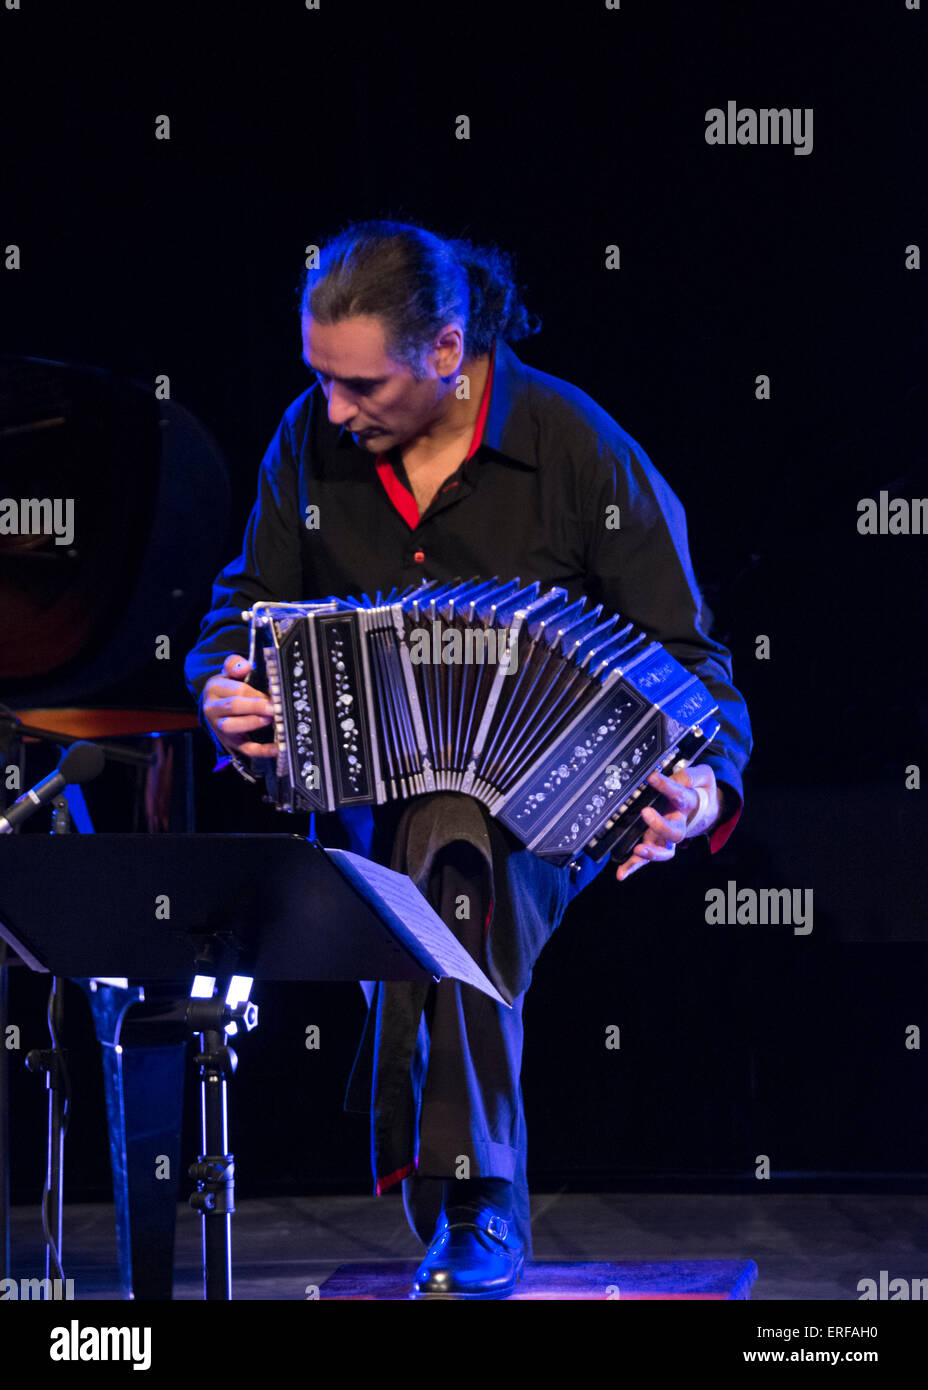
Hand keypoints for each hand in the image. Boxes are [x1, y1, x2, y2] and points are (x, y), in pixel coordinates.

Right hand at [202, 654, 278, 759]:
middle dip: (255, 707)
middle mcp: (213, 709)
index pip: (237, 690)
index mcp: (215, 689)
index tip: (272, 694)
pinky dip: (262, 750)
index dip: (255, 693)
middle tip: (272, 708)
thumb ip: (235, 665)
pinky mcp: (231, 743)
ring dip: (253, 723)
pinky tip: (276, 748)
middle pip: (233, 707)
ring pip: (233, 727)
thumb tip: (244, 666)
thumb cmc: (228, 688)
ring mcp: (221, 728)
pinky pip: (245, 748)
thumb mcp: (228, 672)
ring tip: (270, 719)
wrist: (215, 706)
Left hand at [614, 763, 718, 881]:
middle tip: (645, 813)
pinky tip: (620, 873)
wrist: (705, 810)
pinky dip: (633, 867)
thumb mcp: (703, 777)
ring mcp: (667, 837)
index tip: (651, 777)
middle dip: (660, 825)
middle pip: (674, 832)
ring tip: (638, 850)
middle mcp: (679, 823)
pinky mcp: (655, 844)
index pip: (680, 795)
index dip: (666, 786)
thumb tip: (665, 775)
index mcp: (690, 805)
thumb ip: (690, 775)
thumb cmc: (699, 790)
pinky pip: (645, 858)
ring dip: (650, 853)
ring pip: (663, 850)